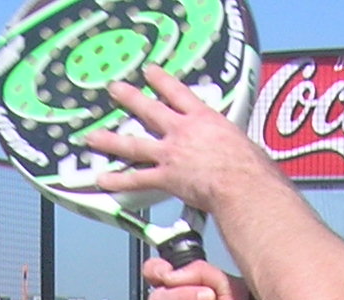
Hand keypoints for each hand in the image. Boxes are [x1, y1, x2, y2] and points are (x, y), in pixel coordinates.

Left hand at [85, 64, 273, 217]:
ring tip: (94, 137)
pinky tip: (103, 180)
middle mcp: (182, 132)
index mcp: (203, 119)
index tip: (150, 73)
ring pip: (134, 144)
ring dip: (111, 140)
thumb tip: (235, 152)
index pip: (177, 93)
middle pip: (150, 110)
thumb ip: (228, 143)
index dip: (161, 80)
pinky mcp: (166, 177)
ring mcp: (170, 153)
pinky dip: (118, 181)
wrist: (240, 182)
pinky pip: (137, 179)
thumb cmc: (249, 166)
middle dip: (130, 99)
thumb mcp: (239, 141)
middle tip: (116, 90)